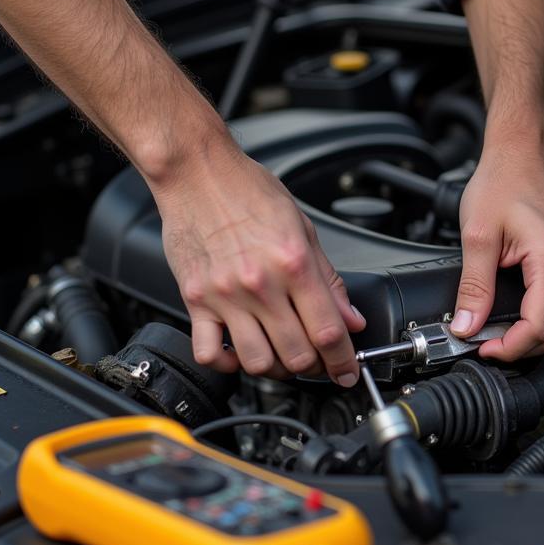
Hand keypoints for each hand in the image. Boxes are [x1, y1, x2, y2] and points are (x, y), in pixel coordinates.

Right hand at [154, 147, 364, 384]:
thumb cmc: (248, 191)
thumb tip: (349, 318)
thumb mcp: (303, 228)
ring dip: (276, 367)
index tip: (348, 371)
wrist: (197, 173)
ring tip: (281, 353)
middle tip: (318, 361)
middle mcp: (260, 284)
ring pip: (257, 362)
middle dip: (315, 366)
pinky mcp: (195, 300)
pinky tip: (239, 350)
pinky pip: (209, 352)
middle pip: (297, 354)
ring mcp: (225, 295)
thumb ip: (329, 279)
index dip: (344, 360)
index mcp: (293, 263)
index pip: (328, 331)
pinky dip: (227, 362)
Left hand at [450, 135, 543, 359]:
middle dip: (520, 345)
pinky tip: (520, 310)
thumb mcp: (477, 235)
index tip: (484, 346)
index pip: (540, 327)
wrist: (523, 152)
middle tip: (486, 339)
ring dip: (533, 333)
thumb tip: (467, 326)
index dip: (509, 347)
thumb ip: (473, 287)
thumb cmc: (503, 180)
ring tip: (499, 325)